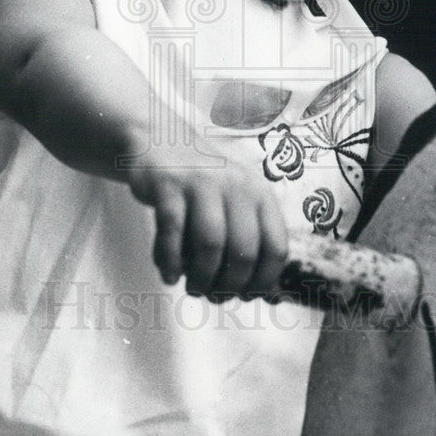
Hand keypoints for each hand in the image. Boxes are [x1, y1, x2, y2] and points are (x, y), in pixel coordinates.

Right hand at [126, 135, 288, 299]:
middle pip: (244, 250)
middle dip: (228, 285)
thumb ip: (249, 239)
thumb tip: (265, 296)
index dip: (264, 280)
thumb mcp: (234, 201)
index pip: (276, 247)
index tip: (246, 296)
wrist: (160, 139)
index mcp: (260, 193)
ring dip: (201, 277)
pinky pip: (172, 231)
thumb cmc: (202, 185)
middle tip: (212, 296)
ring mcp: (202, 182)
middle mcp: (237, 185)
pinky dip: (170, 260)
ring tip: (192, 288)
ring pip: (210, 244)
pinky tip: (169, 275)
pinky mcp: (168, 183)